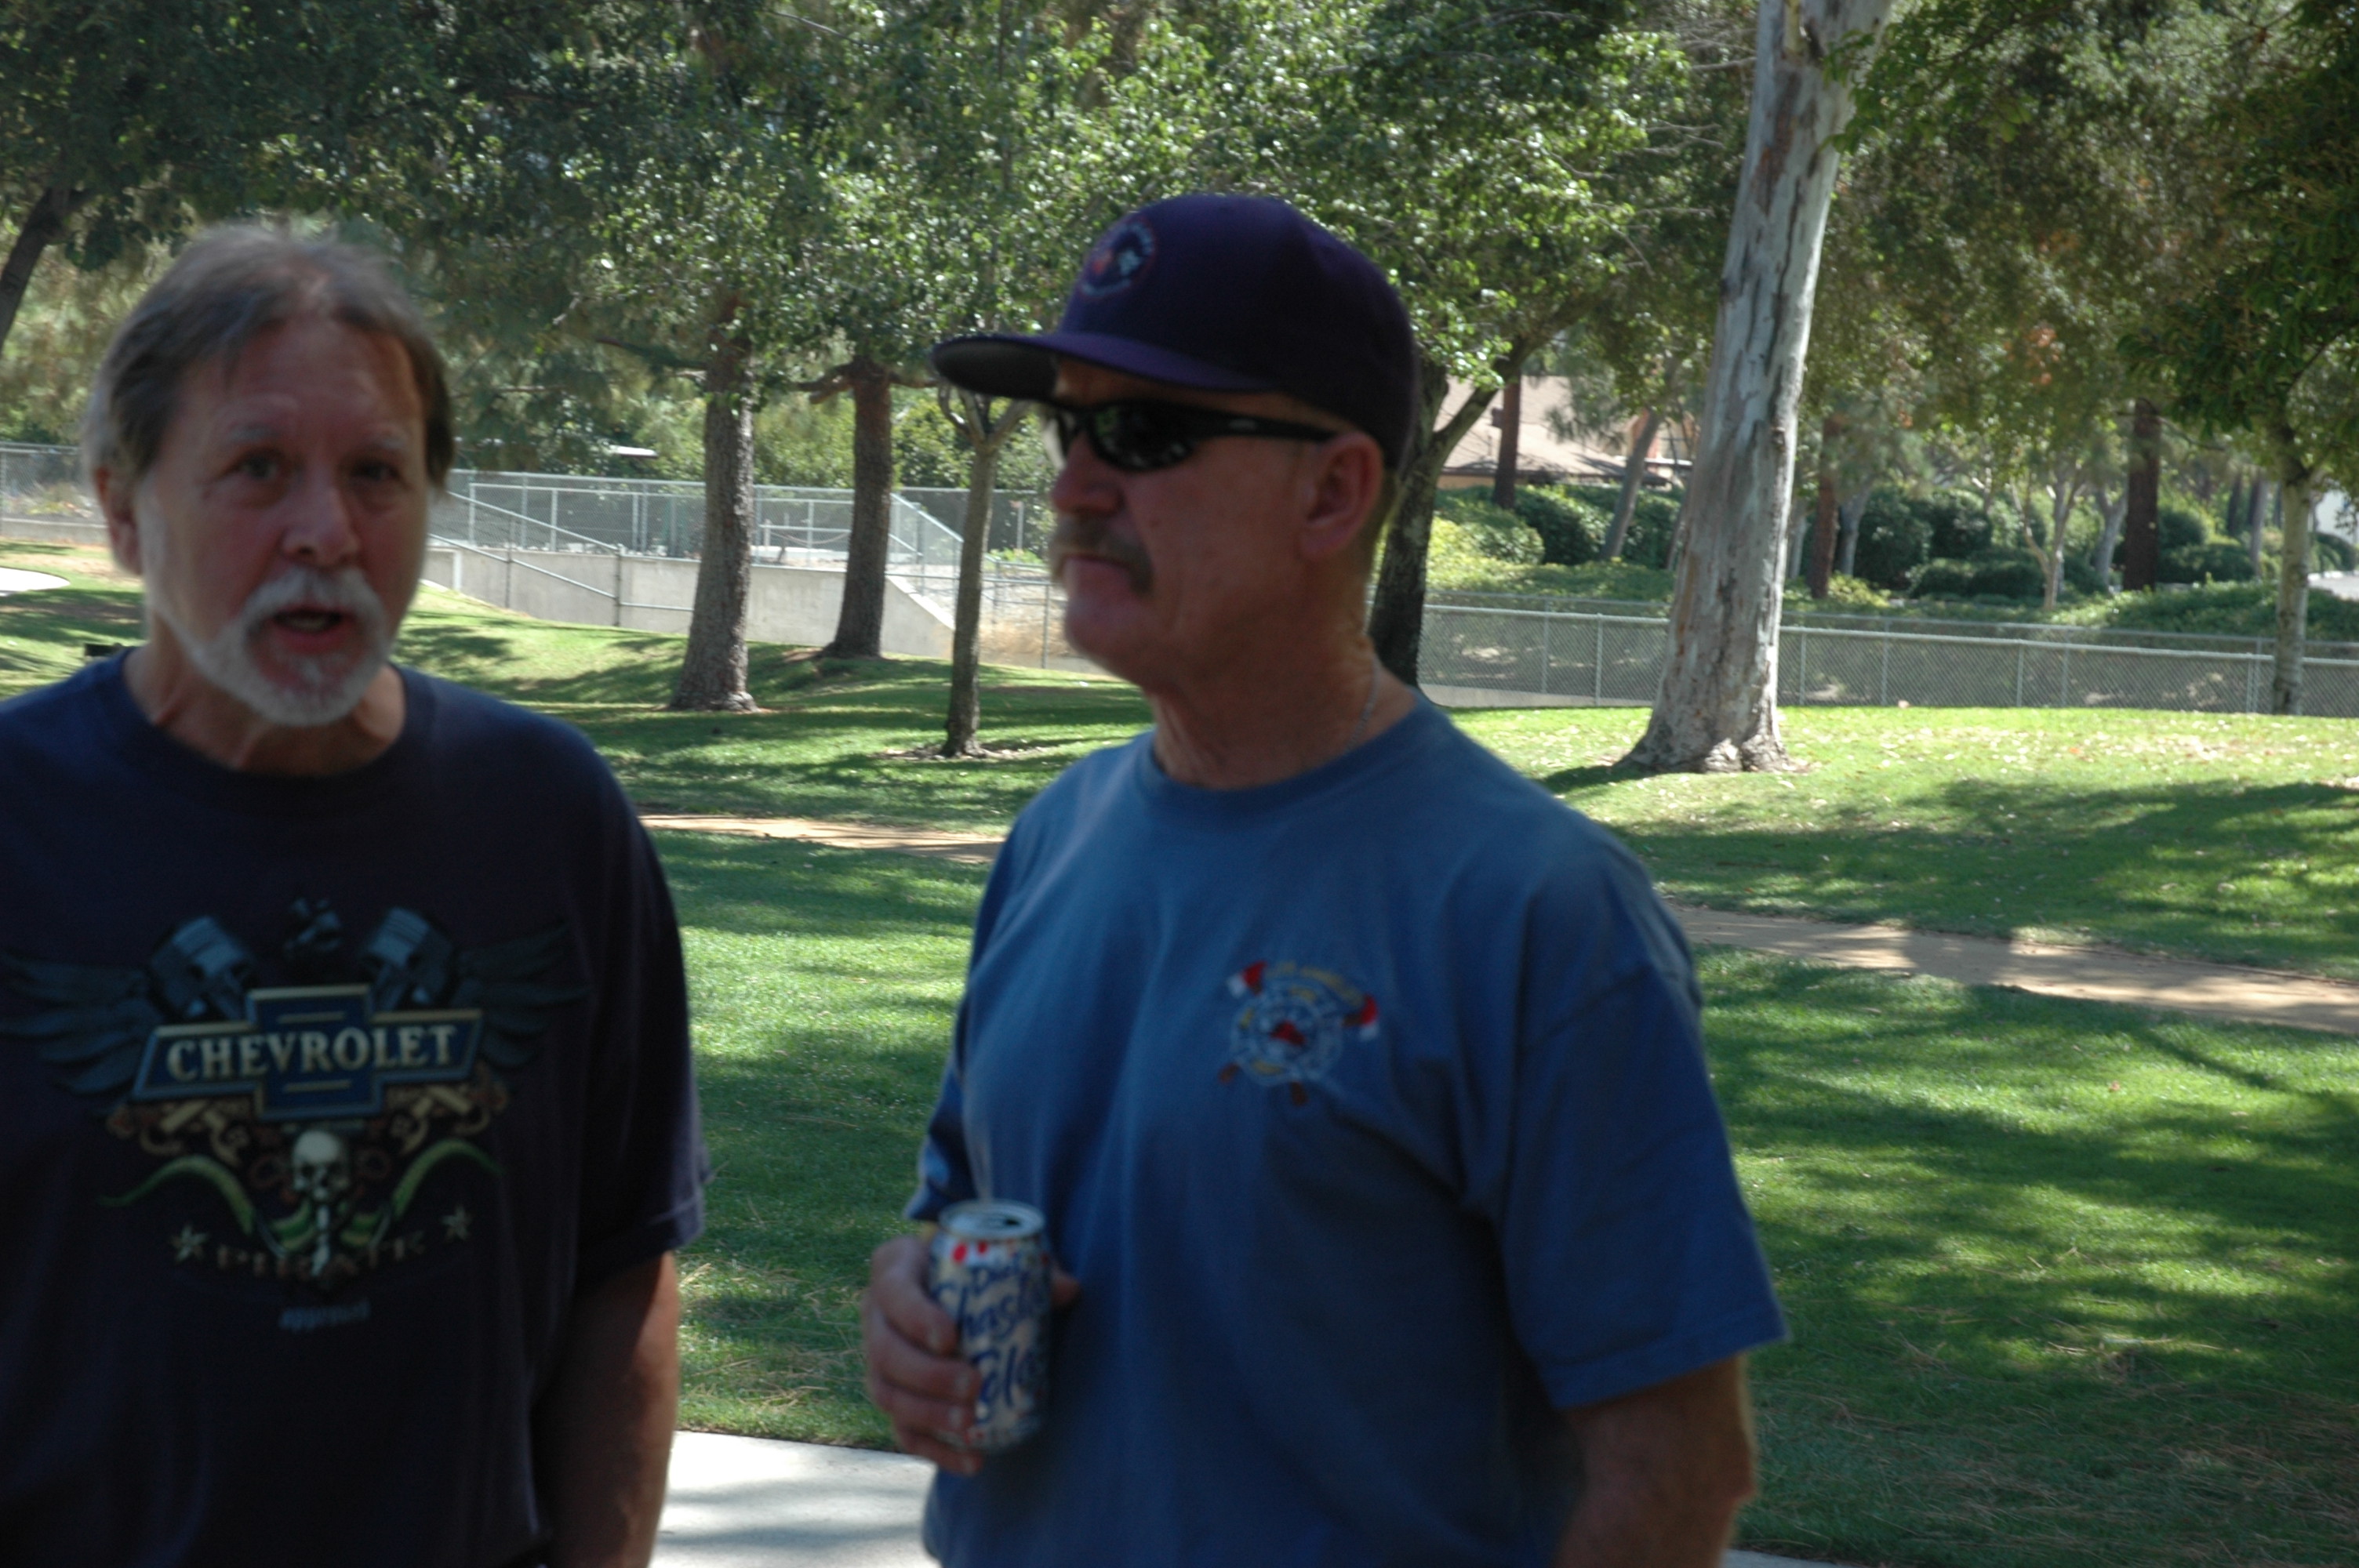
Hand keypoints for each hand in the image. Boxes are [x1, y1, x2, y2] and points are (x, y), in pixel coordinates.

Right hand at [860, 1231, 1079, 1474]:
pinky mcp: (894, 1397)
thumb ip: (1034, 1269)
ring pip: (888, 1395)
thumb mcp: (1002, 1256)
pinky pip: (903, 1431)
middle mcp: (876, 1315)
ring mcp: (878, 1361)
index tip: (951, 1337)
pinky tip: (973, 1462)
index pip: (894, 1292)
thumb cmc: (979, 1265)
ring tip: (970, 1425)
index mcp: (895, 1267)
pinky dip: (936, 1451)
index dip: (916, 1317)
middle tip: (973, 1385)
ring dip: (929, 1415)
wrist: (957, 1285)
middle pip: (886, 1352)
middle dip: (927, 1375)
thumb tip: (1071, 1290)